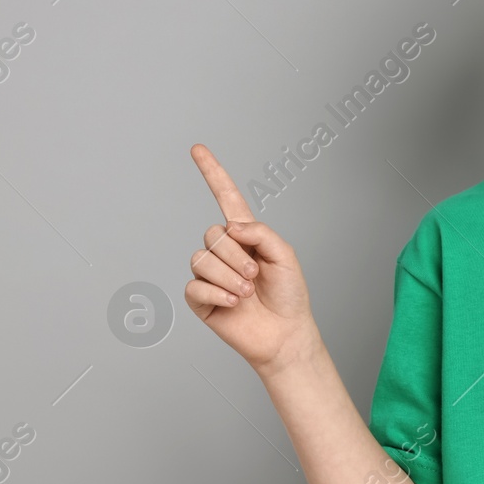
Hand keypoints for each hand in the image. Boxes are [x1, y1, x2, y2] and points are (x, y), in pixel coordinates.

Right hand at [186, 144, 320, 374]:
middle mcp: (224, 251)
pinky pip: (195, 286)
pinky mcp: (200, 299)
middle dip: (236, 255)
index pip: (225, 197)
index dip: (212, 173)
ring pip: (202, 259)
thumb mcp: (285, 256)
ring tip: (247, 292)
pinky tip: (234, 304)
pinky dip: (217, 295)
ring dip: (229, 277)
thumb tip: (230, 226)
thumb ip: (260, 232)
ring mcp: (209, 274)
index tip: (197, 149)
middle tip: (255, 276)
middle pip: (212, 234)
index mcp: (245, 235)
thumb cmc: (288, 295)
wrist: (284, 334)